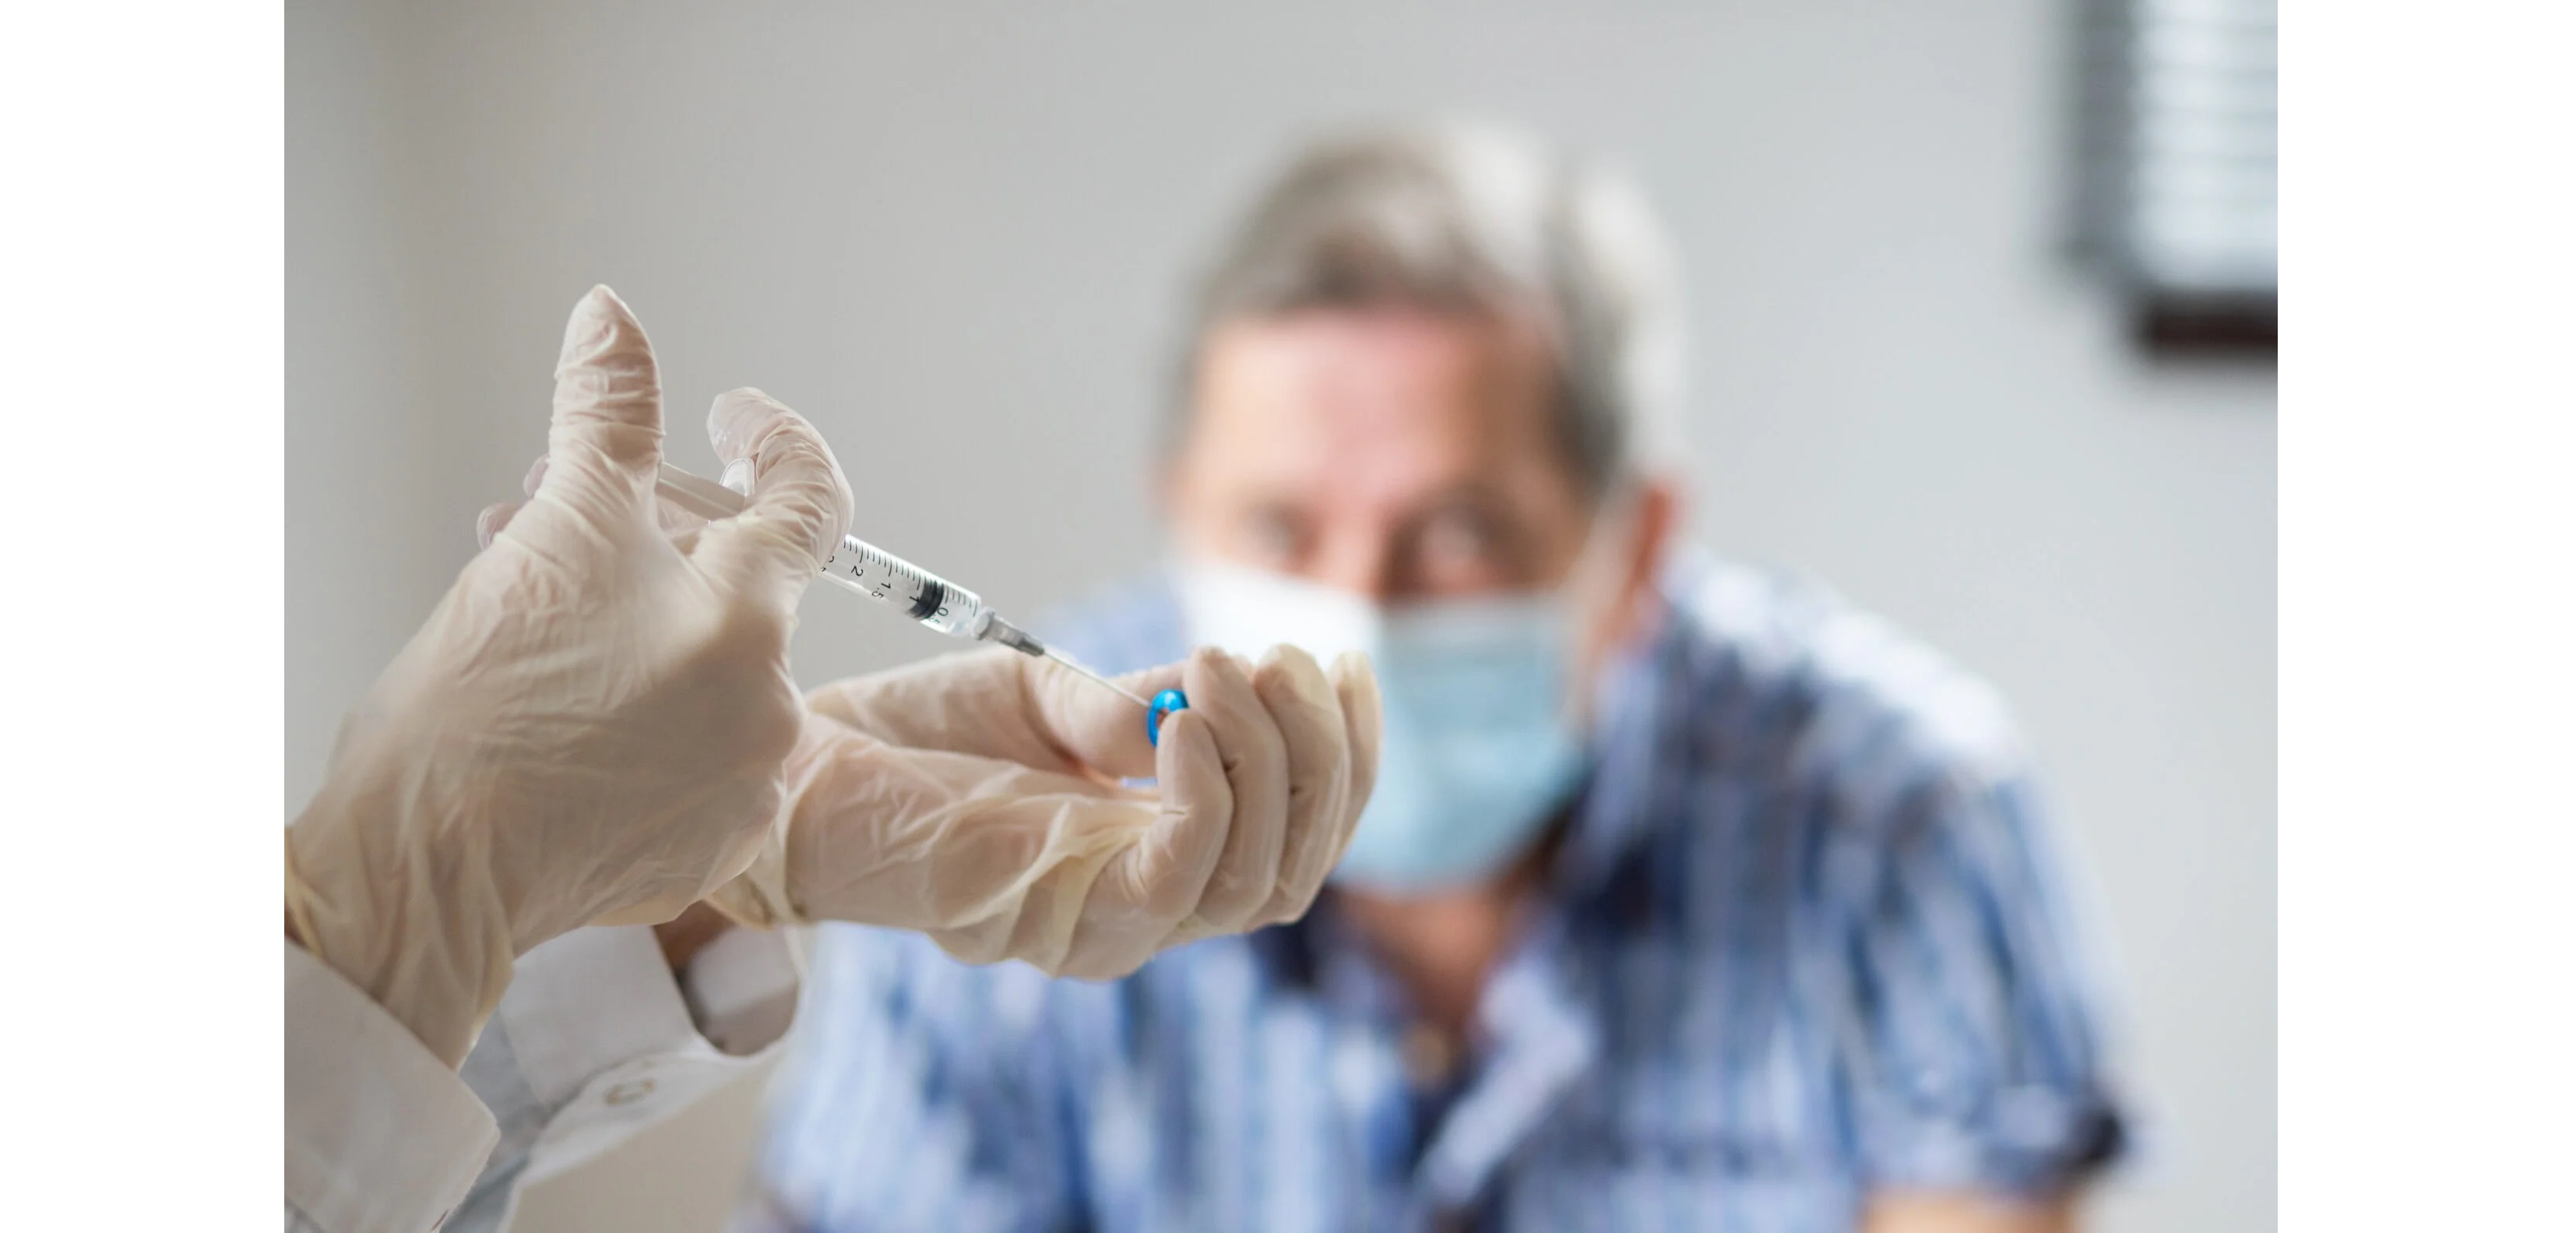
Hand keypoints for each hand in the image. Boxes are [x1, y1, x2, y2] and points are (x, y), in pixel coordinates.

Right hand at [283, 286, 854, 1064]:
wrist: (425, 866)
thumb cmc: (479, 708)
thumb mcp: (552, 529)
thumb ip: (607, 414)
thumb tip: (615, 318)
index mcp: (752, 618)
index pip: (812, 498)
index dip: (774, 440)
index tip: (731, 418)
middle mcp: (772, 704)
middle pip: (738, 584)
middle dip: (652, 535)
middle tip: (558, 515)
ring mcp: (744, 784)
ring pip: (706, 667)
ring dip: (639, 623)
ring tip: (541, 615)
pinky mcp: (704, 845)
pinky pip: (690, 752)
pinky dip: (640, 714)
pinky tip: (567, 706)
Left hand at [712, 644, 1381, 979]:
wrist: (799, 772)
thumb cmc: (912, 738)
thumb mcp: (1047, 694)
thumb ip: (1135, 704)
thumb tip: (1209, 704)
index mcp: (1161, 850)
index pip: (1302, 831)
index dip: (1347, 753)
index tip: (1342, 658)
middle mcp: (1150, 903)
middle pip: (1300, 865)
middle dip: (1321, 755)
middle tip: (1283, 657)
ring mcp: (1115, 927)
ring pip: (1262, 880)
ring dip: (1269, 763)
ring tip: (1220, 672)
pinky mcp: (1071, 926)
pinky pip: (1184, 880)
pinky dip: (1210, 796)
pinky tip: (1188, 719)